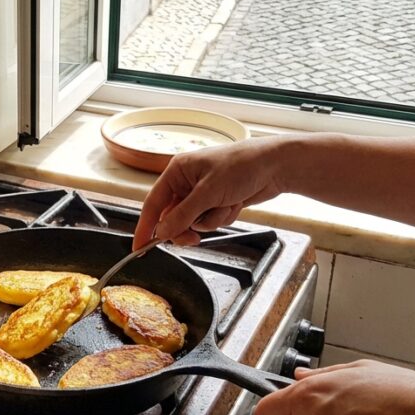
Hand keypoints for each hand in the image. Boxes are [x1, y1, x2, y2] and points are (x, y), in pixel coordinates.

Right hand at [132, 137, 289, 248]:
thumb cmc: (242, 166)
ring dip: (212, 220)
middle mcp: (186, 182)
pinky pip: (211, 221)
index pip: (153, 204)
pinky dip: (223, 217)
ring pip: (195, 222)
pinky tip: (236, 203)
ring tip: (227, 204)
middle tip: (194, 239)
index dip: (145, 227)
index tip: (139, 248)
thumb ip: (183, 215)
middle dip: (187, 228)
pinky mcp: (217, 202)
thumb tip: (162, 232)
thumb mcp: (208, 192)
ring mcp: (202, 194)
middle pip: (173, 218)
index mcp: (177, 172)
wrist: (275, 166)